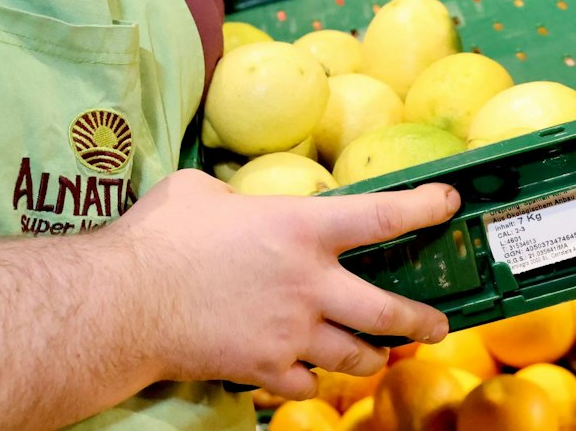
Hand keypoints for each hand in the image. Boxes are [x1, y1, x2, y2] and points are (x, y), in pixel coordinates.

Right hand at [110, 169, 457, 398]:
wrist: (126, 303)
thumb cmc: (158, 237)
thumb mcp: (198, 191)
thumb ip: (231, 194)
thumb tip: (229, 199)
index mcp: (301, 228)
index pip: (382, 214)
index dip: (424, 207)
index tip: (449, 204)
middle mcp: (310, 284)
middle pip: (390, 311)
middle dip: (422, 321)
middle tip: (437, 323)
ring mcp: (293, 333)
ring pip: (357, 356)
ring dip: (371, 356)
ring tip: (377, 355)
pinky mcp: (267, 369)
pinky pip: (307, 383)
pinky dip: (311, 379)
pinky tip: (305, 372)